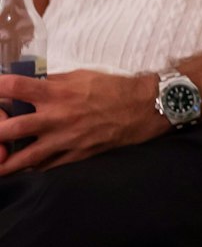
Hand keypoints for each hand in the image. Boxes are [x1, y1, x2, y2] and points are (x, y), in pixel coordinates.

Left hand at [0, 69, 169, 172]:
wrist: (143, 107)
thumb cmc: (112, 88)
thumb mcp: (81, 76)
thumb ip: (53, 82)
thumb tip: (30, 85)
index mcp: (57, 92)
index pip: (16, 86)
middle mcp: (57, 117)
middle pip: (11, 128)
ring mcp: (65, 139)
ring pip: (25, 158)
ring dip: (5, 164)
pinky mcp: (75, 155)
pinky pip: (47, 167)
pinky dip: (33, 170)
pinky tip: (24, 170)